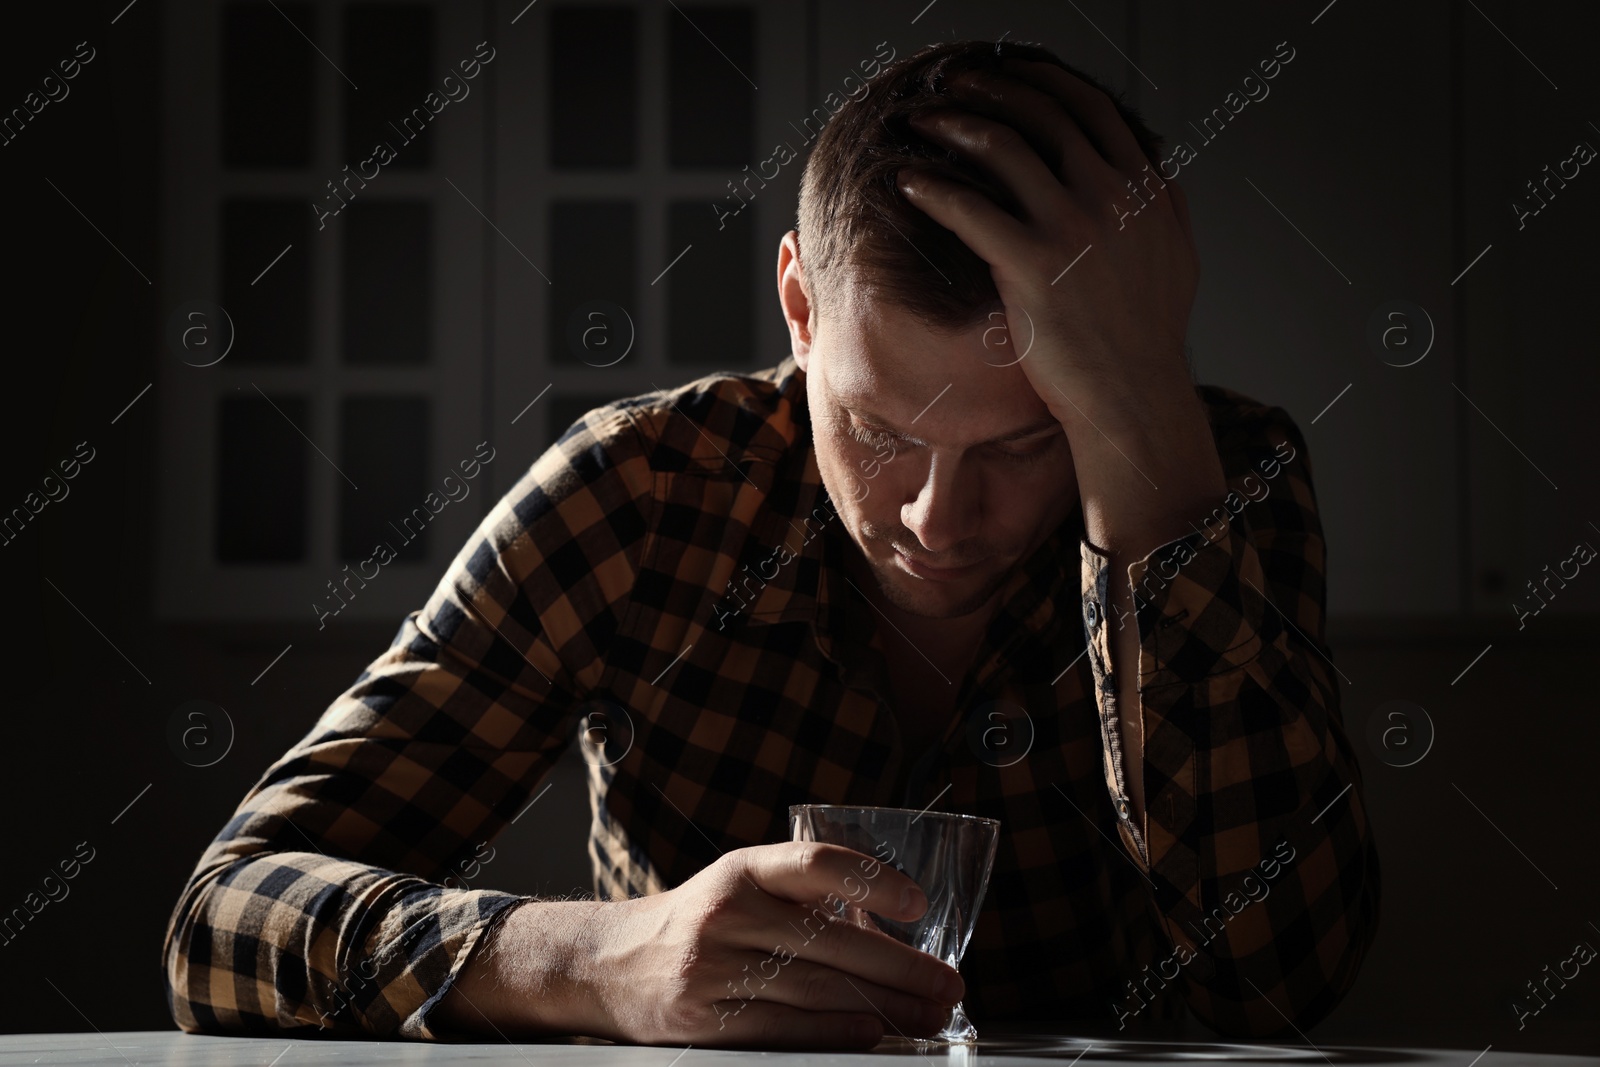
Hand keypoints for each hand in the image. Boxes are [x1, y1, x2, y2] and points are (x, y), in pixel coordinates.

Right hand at [590, 841, 964, 1047]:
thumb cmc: (698, 923)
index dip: (872, 882)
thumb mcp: (741, 887)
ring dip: (883, 1007)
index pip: (816, 865)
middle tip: (948, 983)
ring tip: (927, 1016)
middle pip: (829, 941)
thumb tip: (891, 934)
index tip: (917, 905)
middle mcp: (728, 913)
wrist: (610, 963)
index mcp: (743, 869)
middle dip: (901, 967)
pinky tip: (872, 1035)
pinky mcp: (705, 1018)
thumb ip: (803, 899)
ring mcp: (713, 968)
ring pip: (815, 989)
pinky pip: (784, 1029)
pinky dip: (834, 1034)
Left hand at [897, 58, 1200, 428]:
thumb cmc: (1146, 337)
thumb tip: (1155, 166)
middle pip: (1041, 114)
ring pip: (1001, 148)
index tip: (1008, 71)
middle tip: (950, 82)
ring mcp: (1071, 227)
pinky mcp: (1032, 265)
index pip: (1090, 108)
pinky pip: (968, 209)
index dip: (1043, 80)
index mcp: (1143, 188)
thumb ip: (1164, 204)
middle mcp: (1110, 195)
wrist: (1132, 395)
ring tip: (918, 121)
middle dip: (988, 88)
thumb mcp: (1177, 257)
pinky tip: (906, 182)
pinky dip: (931, 187)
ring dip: (952, 124)